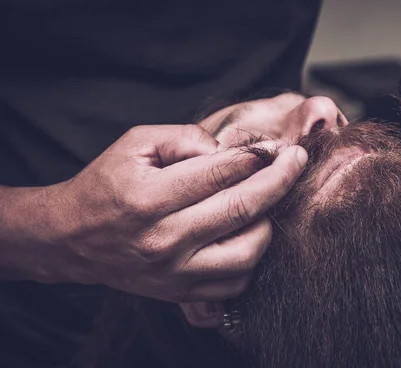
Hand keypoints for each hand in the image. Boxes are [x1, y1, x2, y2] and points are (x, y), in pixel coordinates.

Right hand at [16, 124, 307, 301]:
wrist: (74, 237)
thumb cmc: (108, 183)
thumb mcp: (135, 144)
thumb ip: (184, 137)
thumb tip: (231, 149)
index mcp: (149, 198)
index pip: (221, 173)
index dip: (259, 157)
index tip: (280, 148)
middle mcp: (164, 239)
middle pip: (242, 208)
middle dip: (280, 181)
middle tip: (297, 162)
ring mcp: (174, 272)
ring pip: (247, 252)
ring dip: (269, 223)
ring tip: (268, 202)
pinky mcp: (180, 292)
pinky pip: (235, 282)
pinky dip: (252, 258)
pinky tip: (250, 234)